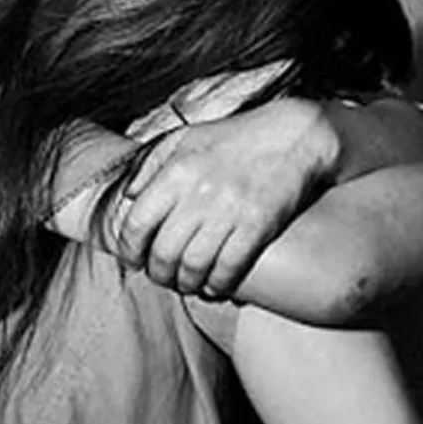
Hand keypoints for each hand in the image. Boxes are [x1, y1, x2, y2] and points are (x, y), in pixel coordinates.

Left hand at [115, 98, 339, 295]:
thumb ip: (150, 163)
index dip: (130, 250)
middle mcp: (198, 193)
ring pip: (194, 266)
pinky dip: (218, 285)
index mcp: (176, 172)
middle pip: (164, 252)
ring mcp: (229, 212)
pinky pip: (229, 268)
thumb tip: (128, 195)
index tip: (134, 261)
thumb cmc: (237, 138)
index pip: (137, 223)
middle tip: (163, 277)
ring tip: (187, 284)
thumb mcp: (185, 138)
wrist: (294, 136)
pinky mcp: (257, 227)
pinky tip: (215, 287)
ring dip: (186, 284)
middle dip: (159, 274)